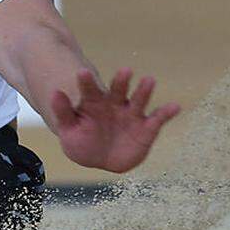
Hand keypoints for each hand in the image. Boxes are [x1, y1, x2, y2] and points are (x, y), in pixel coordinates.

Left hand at [50, 69, 179, 172]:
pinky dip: (166, 112)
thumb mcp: (69, 130)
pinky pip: (157, 118)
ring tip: (149, 80)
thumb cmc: (82, 142)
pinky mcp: (146, 128)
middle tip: (125, 71)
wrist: (101, 158)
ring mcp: (131, 115)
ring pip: (138, 100)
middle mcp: (114, 105)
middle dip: (121, 81)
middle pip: (118, 90)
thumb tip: (54, 92)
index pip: (89, 90)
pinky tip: (175, 106)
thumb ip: (64, 112)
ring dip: (144, 91)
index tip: (82, 72)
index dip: (86, 82)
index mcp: (93, 104)